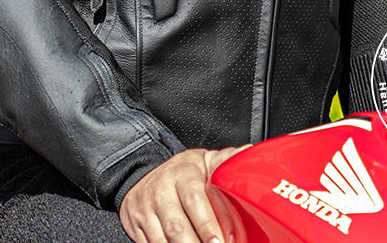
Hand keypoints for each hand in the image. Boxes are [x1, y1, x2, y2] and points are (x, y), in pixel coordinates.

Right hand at [119, 146, 246, 242]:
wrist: (144, 171)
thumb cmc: (184, 171)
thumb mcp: (204, 161)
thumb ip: (227, 160)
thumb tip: (251, 153)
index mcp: (182, 174)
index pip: (194, 200)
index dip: (208, 225)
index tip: (221, 242)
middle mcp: (161, 190)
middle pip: (177, 228)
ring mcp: (145, 209)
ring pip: (162, 241)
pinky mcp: (136, 225)